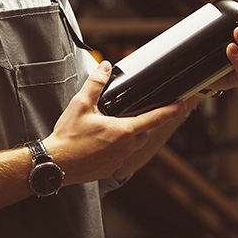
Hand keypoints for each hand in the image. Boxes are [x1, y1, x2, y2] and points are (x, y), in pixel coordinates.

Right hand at [44, 61, 186, 185]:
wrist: (55, 164)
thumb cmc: (68, 137)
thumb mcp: (80, 104)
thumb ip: (95, 84)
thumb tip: (104, 67)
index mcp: (122, 130)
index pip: (154, 118)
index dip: (170, 110)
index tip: (181, 104)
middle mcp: (125, 147)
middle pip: (143, 132)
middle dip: (140, 123)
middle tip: (126, 115)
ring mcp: (118, 160)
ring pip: (132, 145)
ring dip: (126, 136)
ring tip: (107, 129)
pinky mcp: (109, 169)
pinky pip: (119, 156)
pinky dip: (113, 149)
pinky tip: (97, 144)